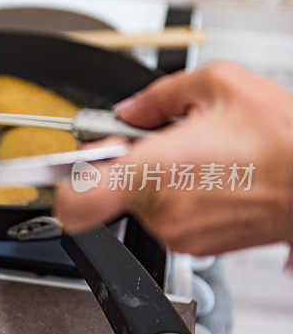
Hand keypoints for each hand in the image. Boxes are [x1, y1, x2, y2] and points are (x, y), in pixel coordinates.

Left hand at [54, 62, 292, 254]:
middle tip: (155, 141)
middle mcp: (161, 210)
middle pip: (108, 190)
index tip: (68, 166)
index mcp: (154, 171)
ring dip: (154, 178)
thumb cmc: (282, 139)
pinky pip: (166, 217)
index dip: (63, 181)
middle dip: (125, 162)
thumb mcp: (217, 85)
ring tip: (197, 157)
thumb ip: (157, 96)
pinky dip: (176, 196)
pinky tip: (210, 177)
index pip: (75, 199)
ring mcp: (179, 234)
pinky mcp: (196, 248)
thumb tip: (129, 111)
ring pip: (138, 203)